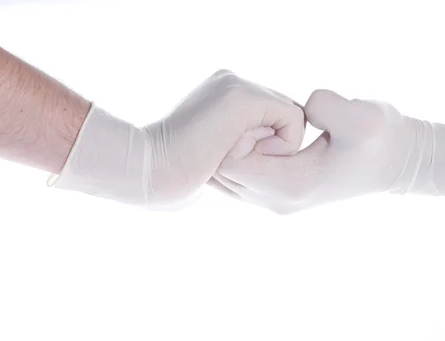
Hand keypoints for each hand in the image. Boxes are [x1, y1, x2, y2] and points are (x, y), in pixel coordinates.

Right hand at [50, 70, 304, 208]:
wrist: (149, 170)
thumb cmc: (178, 173)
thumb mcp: (214, 152)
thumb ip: (237, 141)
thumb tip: (261, 148)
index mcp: (223, 92)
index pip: (272, 114)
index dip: (268, 144)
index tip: (239, 162)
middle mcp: (232, 81)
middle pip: (285, 114)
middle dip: (275, 144)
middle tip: (241, 161)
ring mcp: (237, 86)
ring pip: (293, 117)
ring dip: (277, 148)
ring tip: (238, 157)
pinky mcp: (244, 98)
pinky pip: (295, 120)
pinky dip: (284, 146)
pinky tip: (248, 155)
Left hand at [214, 89, 444, 212]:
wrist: (397, 160)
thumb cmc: (383, 138)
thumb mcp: (362, 116)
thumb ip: (326, 106)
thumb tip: (299, 108)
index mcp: (292, 185)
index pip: (230, 165)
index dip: (233, 134)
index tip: (258, 115)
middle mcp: (279, 201)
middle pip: (223, 175)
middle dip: (229, 143)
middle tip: (256, 118)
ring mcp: (279, 201)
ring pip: (229, 179)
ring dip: (235, 150)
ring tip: (262, 127)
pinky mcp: (281, 194)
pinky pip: (242, 178)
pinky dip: (242, 156)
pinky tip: (264, 135)